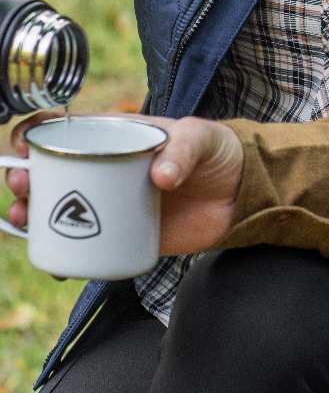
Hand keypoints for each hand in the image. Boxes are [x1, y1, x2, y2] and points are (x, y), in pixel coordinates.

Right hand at [4, 113, 243, 255]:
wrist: (242, 193)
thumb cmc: (218, 152)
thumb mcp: (201, 138)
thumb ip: (183, 150)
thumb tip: (160, 176)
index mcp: (118, 136)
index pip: (68, 130)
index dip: (38, 133)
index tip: (25, 143)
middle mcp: (107, 169)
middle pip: (52, 172)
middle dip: (24, 177)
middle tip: (21, 185)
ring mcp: (112, 203)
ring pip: (60, 209)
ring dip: (31, 214)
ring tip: (23, 217)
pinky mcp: (124, 234)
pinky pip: (86, 246)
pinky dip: (65, 256)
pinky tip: (56, 262)